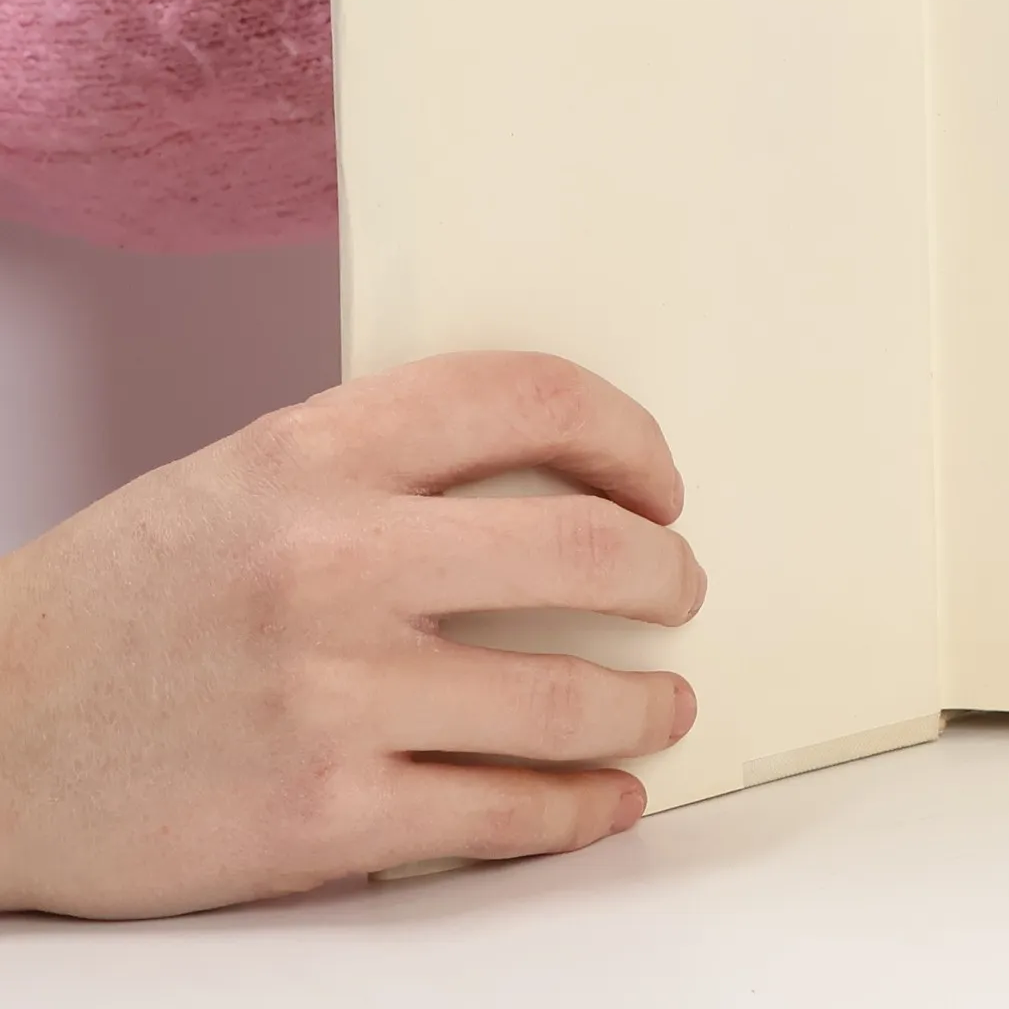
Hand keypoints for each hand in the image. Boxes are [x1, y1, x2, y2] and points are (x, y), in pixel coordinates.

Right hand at [0, 352, 704, 919]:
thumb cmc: (124, 595)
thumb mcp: (250, 473)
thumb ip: (388, 462)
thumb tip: (555, 480)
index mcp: (317, 451)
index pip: (528, 395)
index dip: (625, 433)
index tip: (654, 479)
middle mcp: (333, 560)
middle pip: (586, 549)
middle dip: (665, 573)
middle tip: (679, 586)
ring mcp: (332, 696)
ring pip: (568, 700)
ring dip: (645, 704)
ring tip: (664, 702)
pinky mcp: (321, 817)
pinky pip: (504, 814)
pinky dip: (580, 808)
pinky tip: (606, 794)